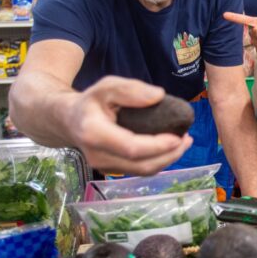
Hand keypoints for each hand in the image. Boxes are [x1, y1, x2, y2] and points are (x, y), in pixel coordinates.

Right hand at [65, 76, 191, 175]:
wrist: (69, 120)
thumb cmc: (91, 101)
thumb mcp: (106, 86)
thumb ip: (131, 89)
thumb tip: (159, 95)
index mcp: (94, 133)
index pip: (131, 148)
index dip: (158, 146)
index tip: (179, 136)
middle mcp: (98, 156)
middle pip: (141, 165)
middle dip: (169, 155)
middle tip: (188, 139)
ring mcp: (104, 167)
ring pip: (142, 171)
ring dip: (168, 159)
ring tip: (184, 142)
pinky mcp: (112, 170)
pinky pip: (140, 170)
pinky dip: (159, 161)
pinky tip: (171, 148)